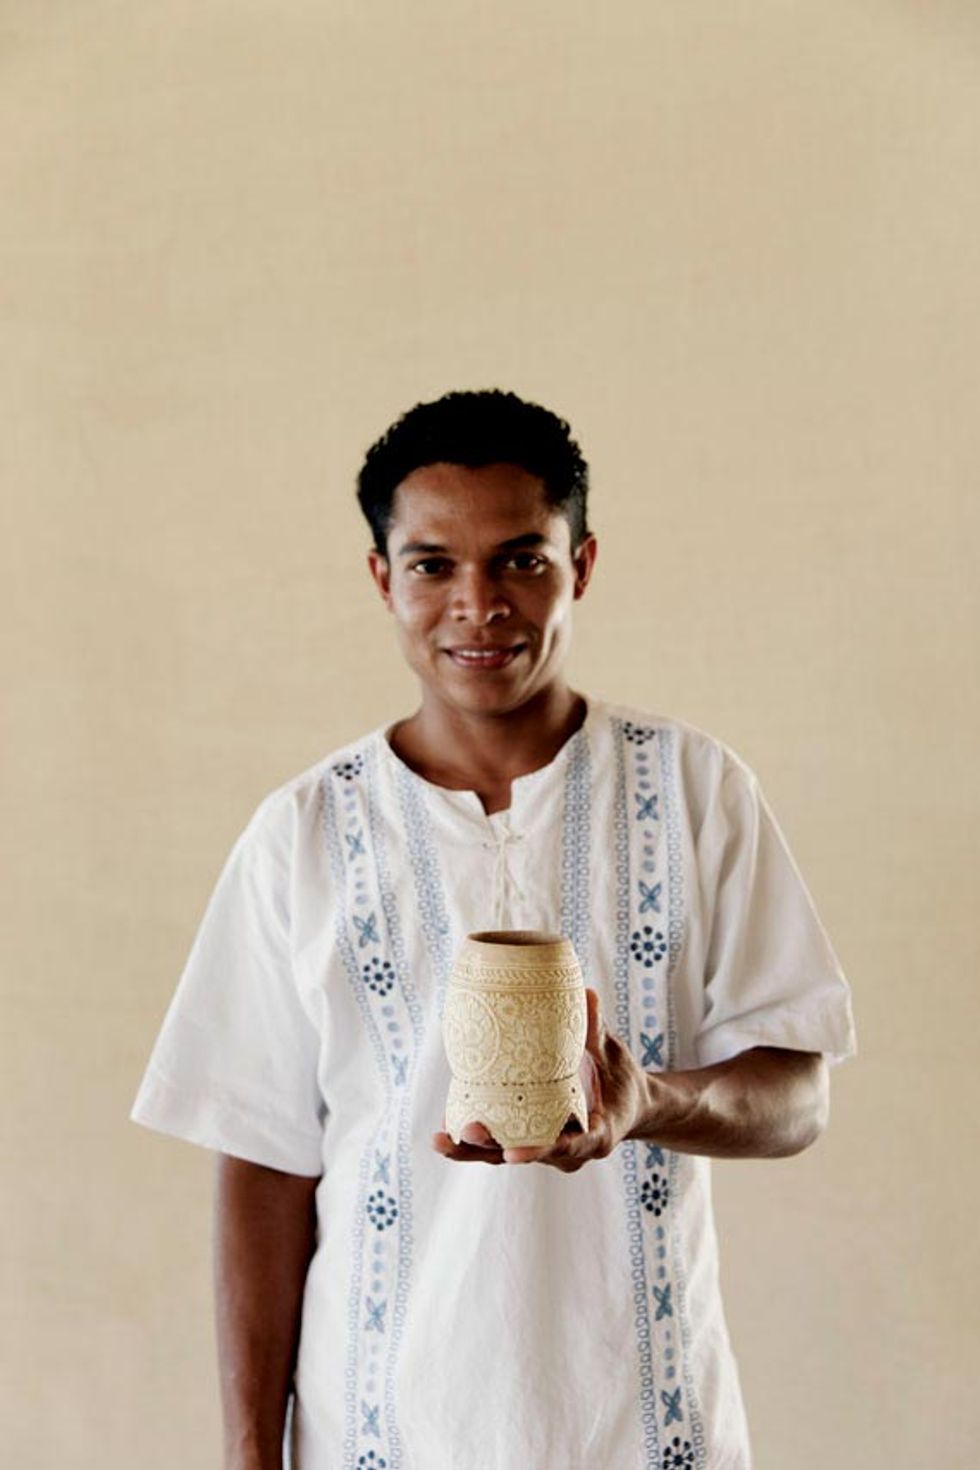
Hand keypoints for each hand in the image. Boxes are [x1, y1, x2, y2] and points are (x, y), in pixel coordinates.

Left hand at [431, 988, 651, 1170]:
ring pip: (505, 1154)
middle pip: (525, 1155)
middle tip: (465, 1132)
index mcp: (596, 1136)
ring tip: (440, 1138)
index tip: (514, 1154)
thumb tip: (586, 993)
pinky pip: (501, 1142)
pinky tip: (445, 1126)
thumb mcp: (614, 1056)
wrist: (628, 1104)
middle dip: (491, 1149)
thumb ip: (597, 1030)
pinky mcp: (530, 1138)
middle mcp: (568, 1150)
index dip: (539, 1151)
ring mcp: (546, 1147)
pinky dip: (475, 1137)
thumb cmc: (622, 1079)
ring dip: (472, 1148)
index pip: (567, 1147)